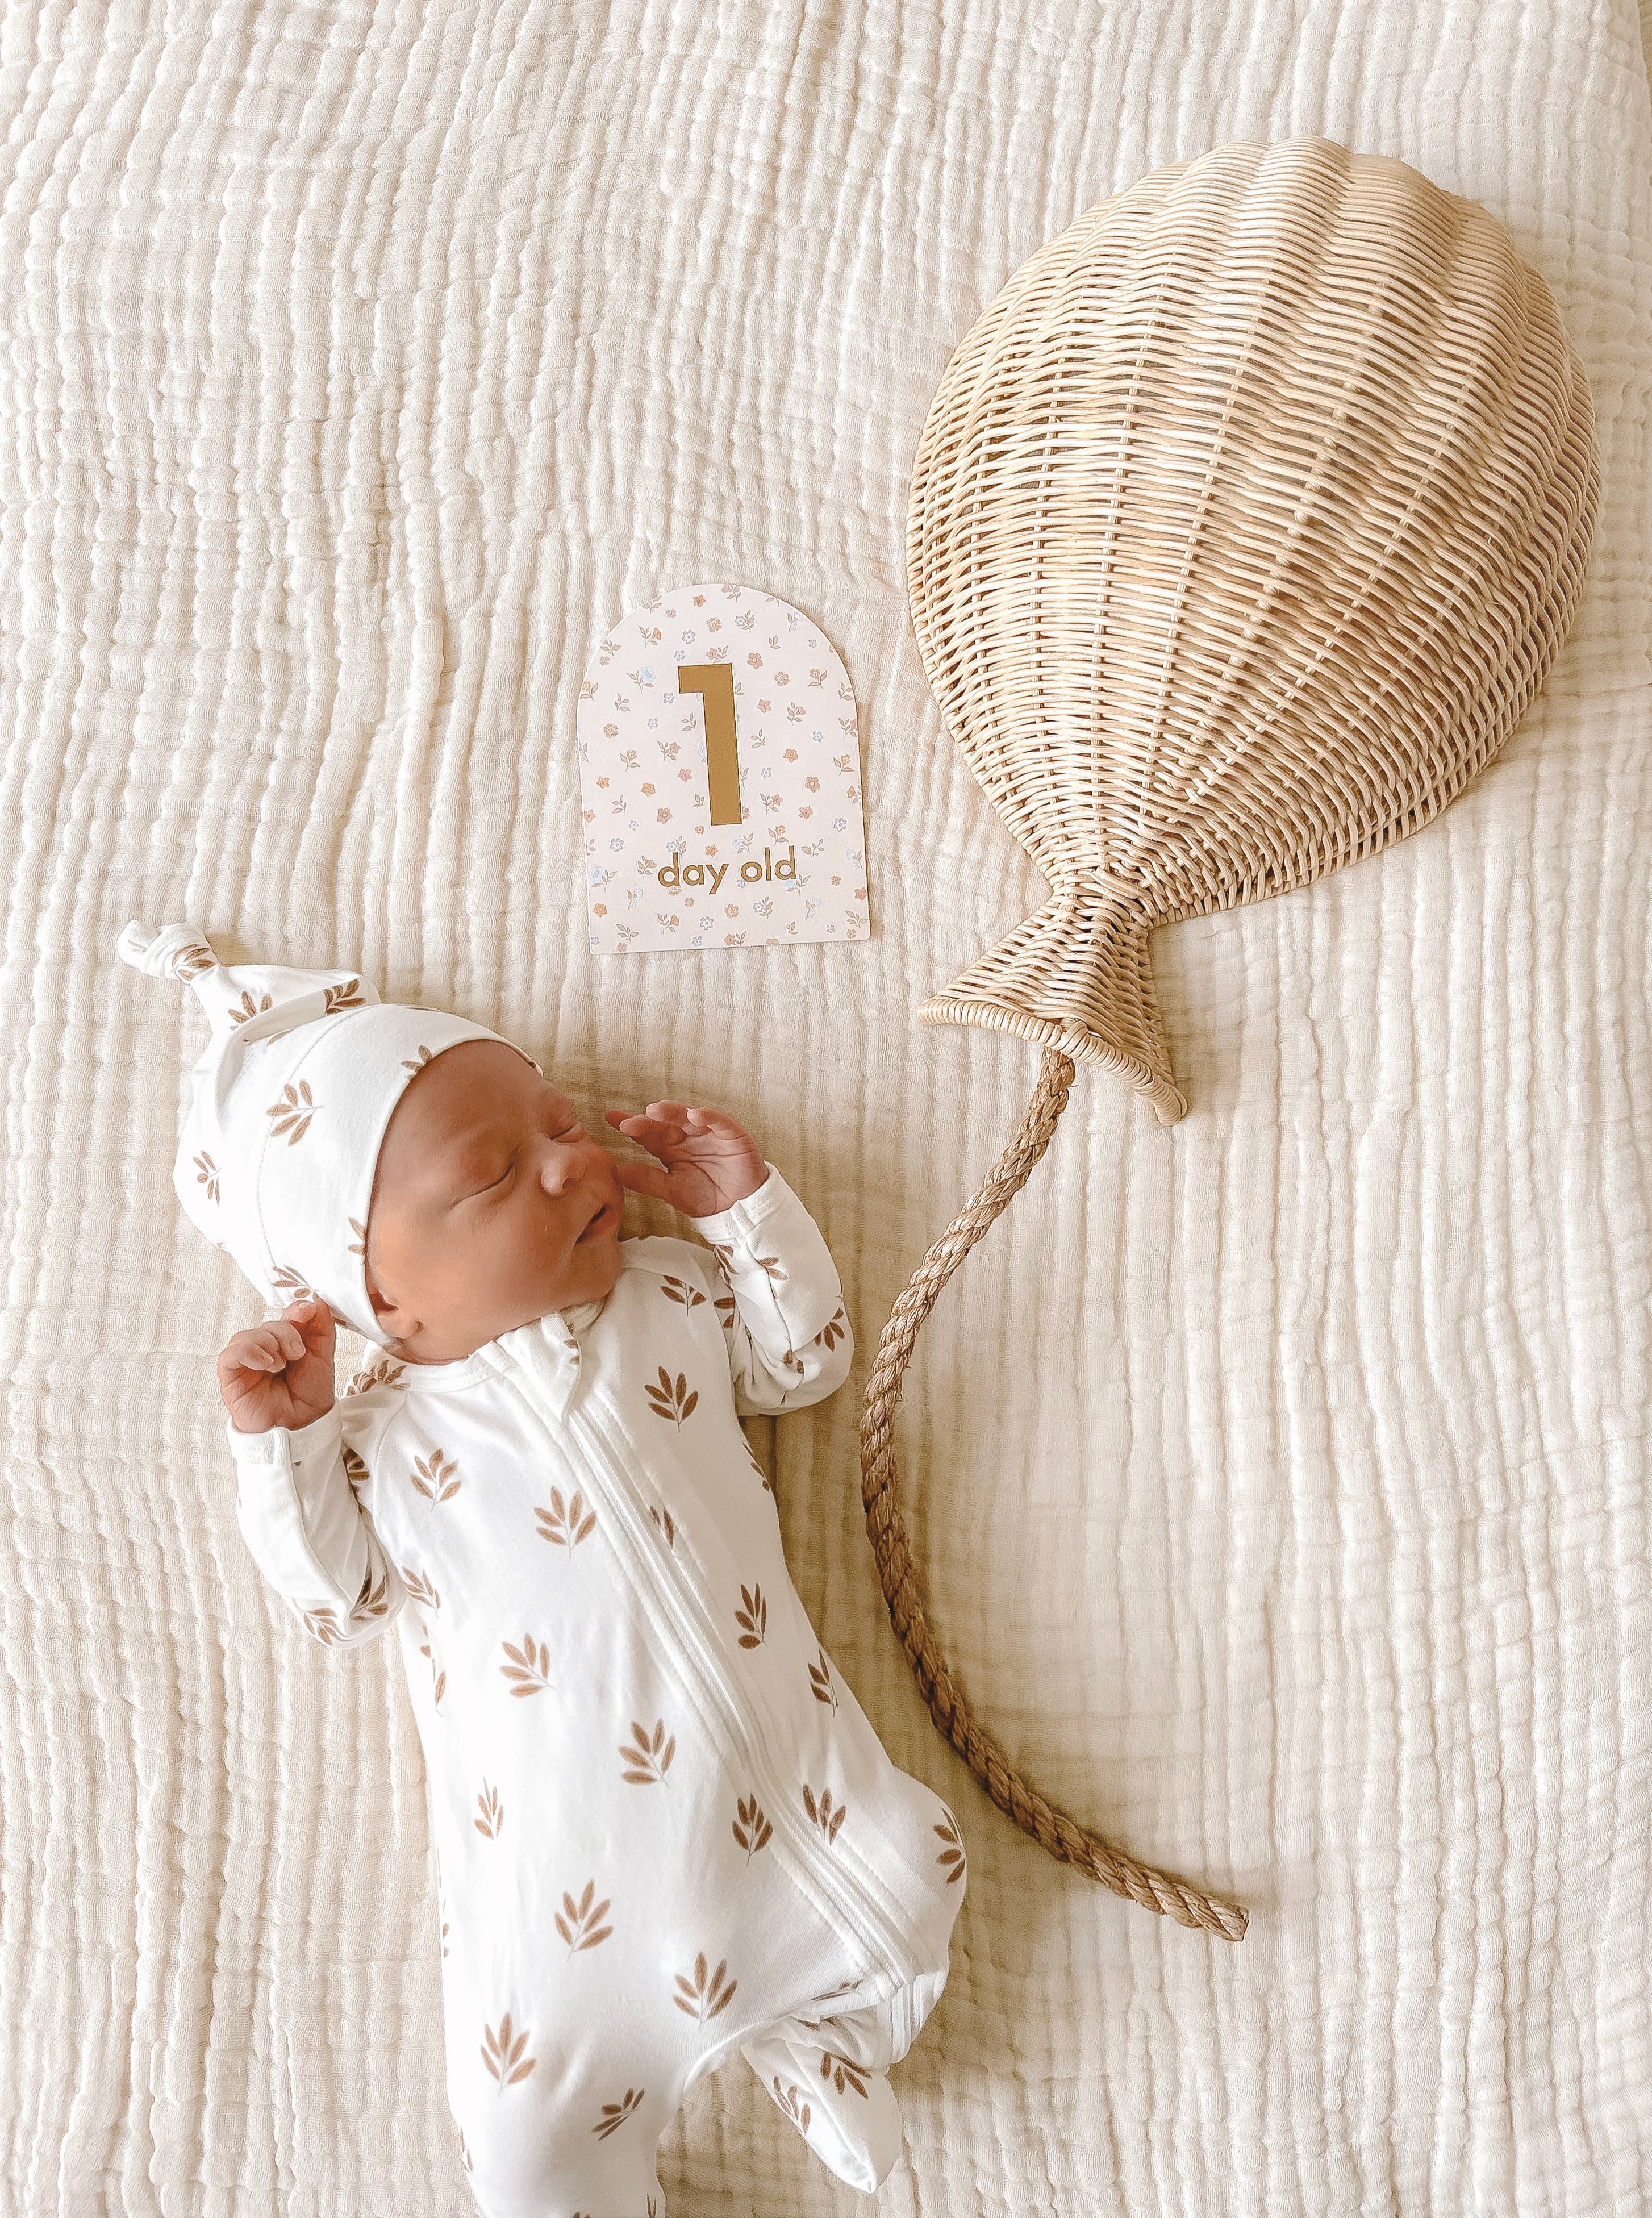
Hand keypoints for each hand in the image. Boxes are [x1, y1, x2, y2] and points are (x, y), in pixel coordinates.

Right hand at [218, 1298, 336, 1434]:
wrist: (301, 1426)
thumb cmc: (309, 1395)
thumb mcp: (322, 1358)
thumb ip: (321, 1329)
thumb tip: (315, 1301)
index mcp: (285, 1342)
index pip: (285, 1316)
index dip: (295, 1310)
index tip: (307, 1313)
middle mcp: (263, 1349)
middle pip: (267, 1325)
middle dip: (285, 1333)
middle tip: (297, 1354)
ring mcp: (246, 1362)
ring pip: (247, 1335)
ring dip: (268, 1344)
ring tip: (281, 1364)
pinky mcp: (231, 1377)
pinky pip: (230, 1355)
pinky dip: (248, 1352)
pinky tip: (264, 1364)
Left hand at [603, 1102, 766, 1217]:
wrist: (739, 1209)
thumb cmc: (706, 1198)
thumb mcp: (673, 1191)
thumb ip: (648, 1181)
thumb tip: (618, 1173)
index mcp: (671, 1148)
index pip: (648, 1133)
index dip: (632, 1125)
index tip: (611, 1118)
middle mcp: (687, 1136)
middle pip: (665, 1122)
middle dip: (647, 1120)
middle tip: (629, 1122)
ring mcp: (709, 1133)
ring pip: (688, 1116)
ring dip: (673, 1112)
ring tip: (655, 1111)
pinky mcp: (731, 1135)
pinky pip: (719, 1122)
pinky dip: (709, 1117)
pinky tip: (695, 1115)